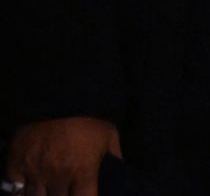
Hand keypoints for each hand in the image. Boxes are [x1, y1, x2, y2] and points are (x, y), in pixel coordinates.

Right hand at [5, 117, 121, 195]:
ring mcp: (34, 173)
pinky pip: (15, 188)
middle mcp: (58, 177)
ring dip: (44, 195)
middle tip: (66, 190)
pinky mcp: (15, 166)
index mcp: (83, 171)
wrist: (54, 97)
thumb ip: (114, 155)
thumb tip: (122, 168)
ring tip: (50, 189)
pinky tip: (28, 185)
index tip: (85, 195)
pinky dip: (21, 189)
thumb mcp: (109, 133)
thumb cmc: (87, 116)